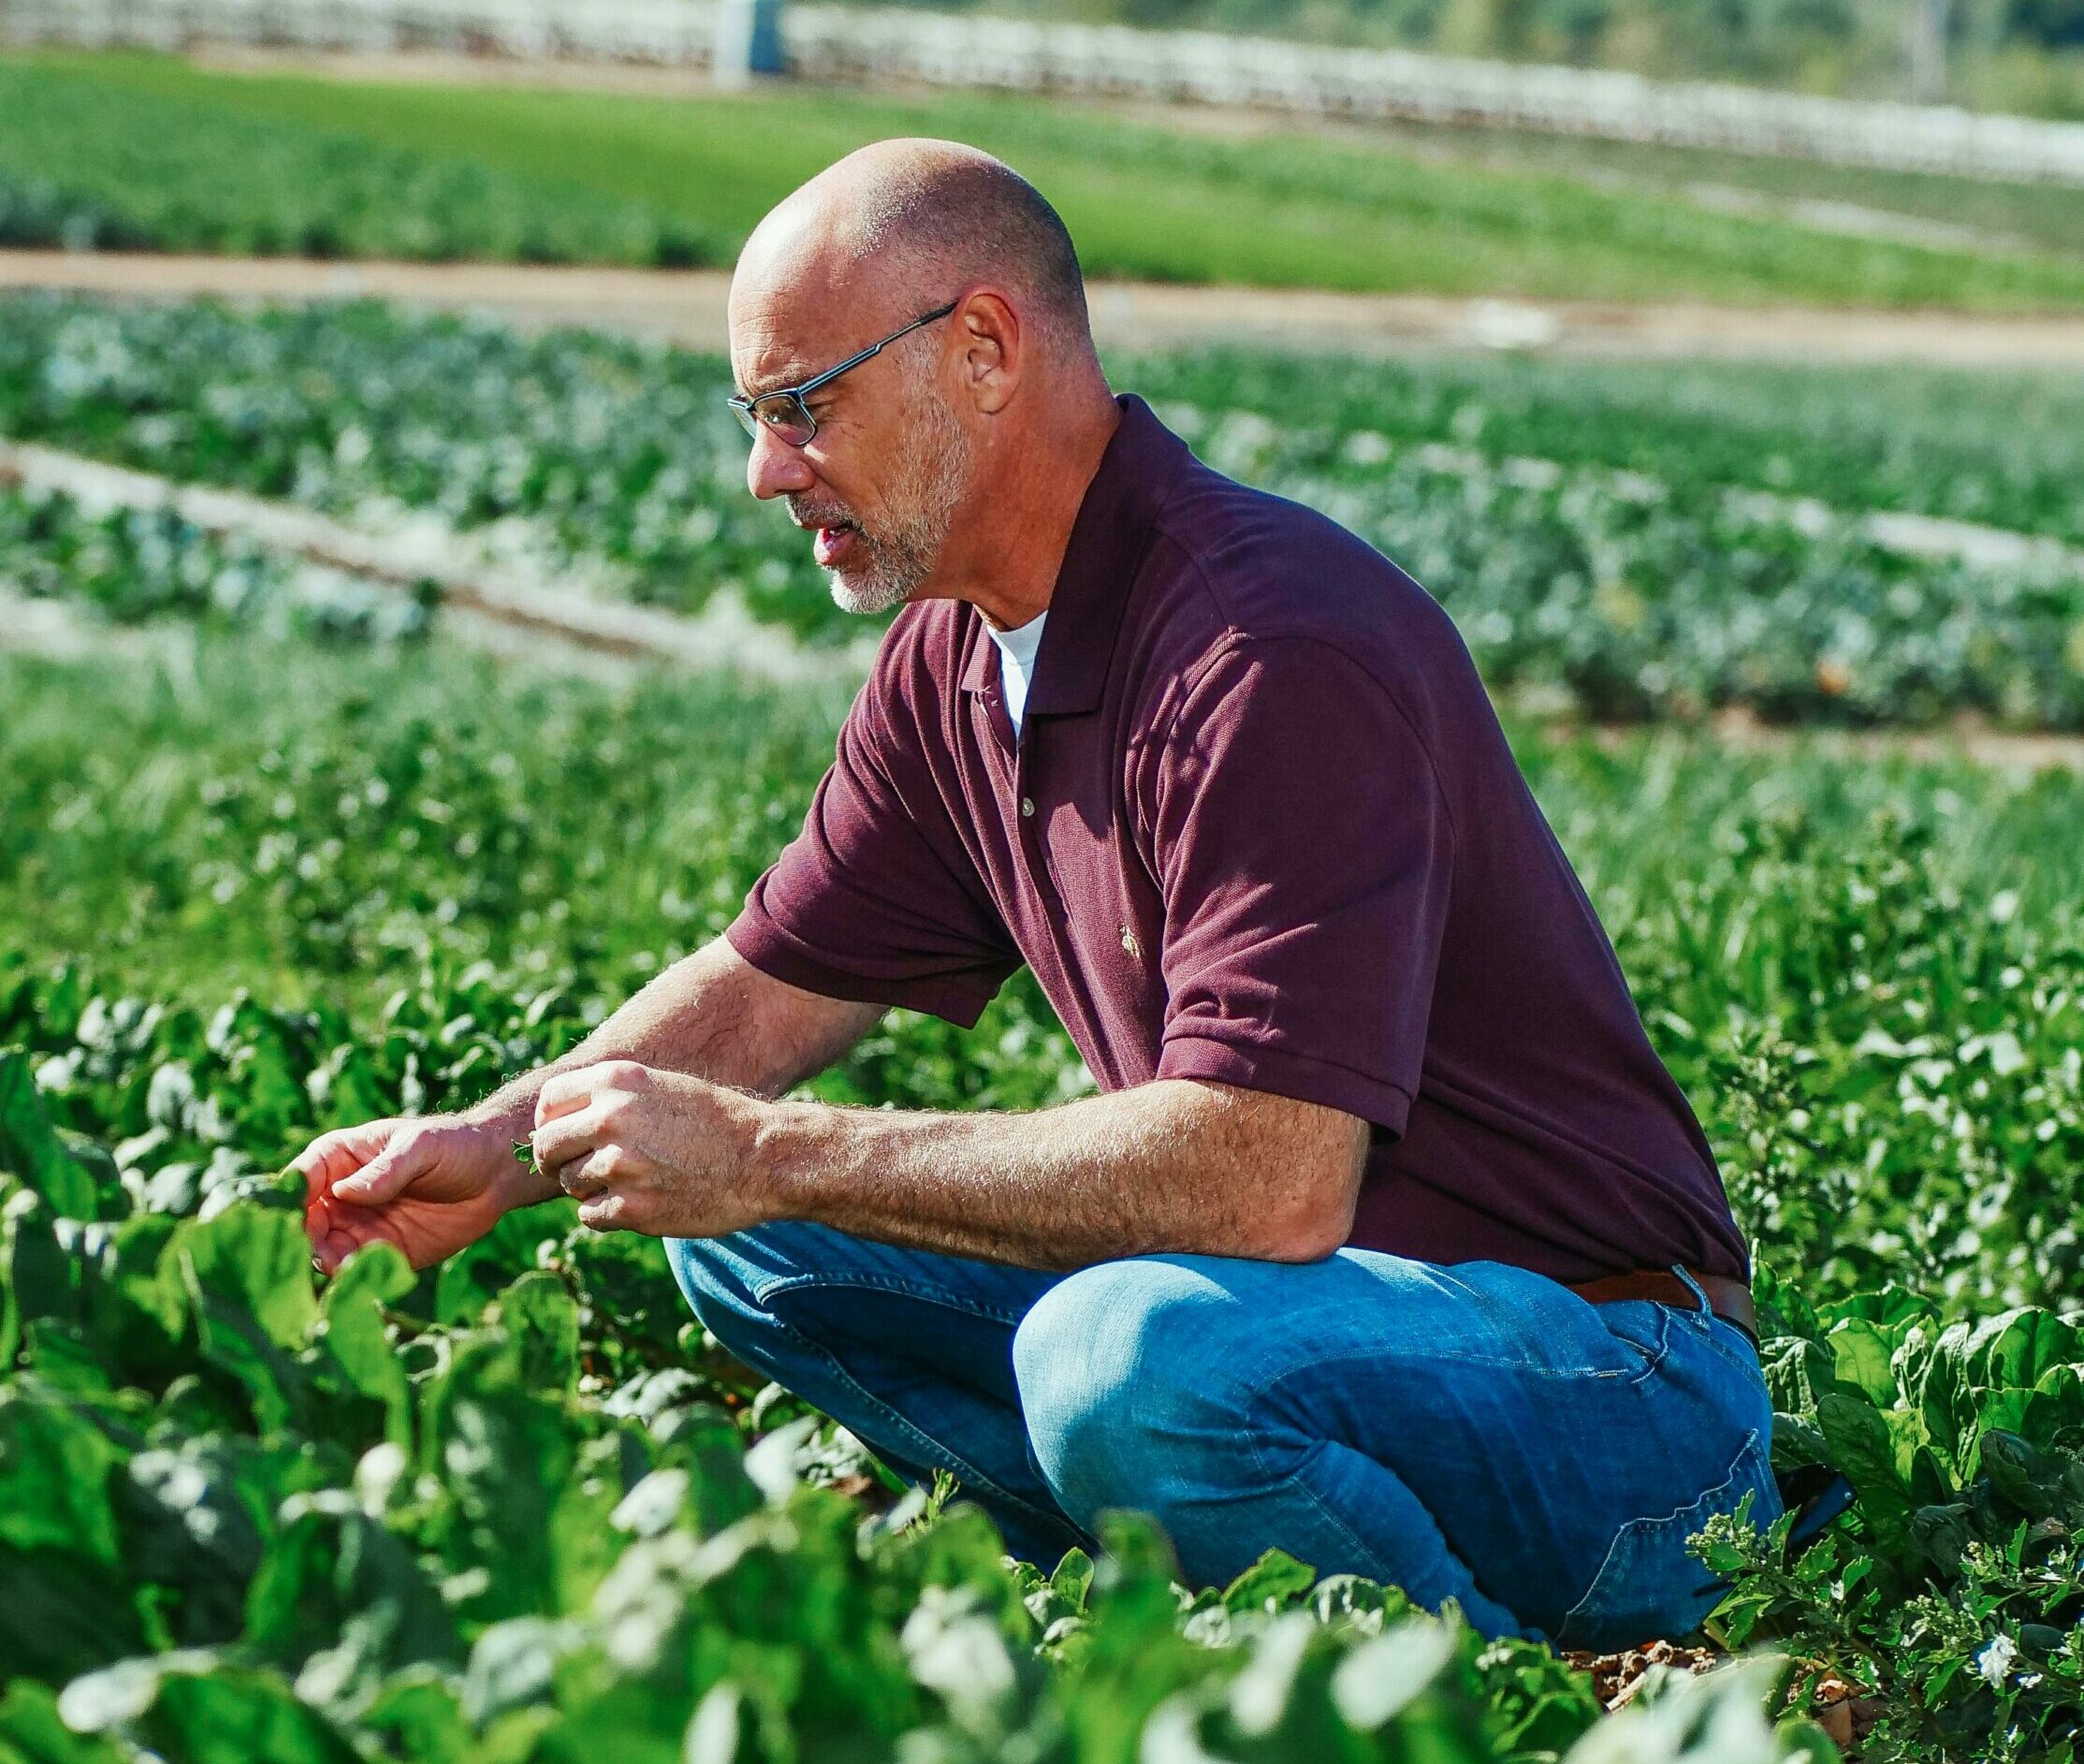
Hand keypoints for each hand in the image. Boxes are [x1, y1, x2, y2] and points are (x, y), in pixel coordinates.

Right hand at [296, 1112, 533, 1272]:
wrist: (496, 1174)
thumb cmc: (456, 1145)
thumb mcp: (422, 1146)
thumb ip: (386, 1169)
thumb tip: (343, 1193)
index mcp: (339, 1158)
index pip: (299, 1181)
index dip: (288, 1202)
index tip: (290, 1222)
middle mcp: (339, 1196)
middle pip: (303, 1223)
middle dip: (304, 1241)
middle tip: (320, 1254)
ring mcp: (358, 1226)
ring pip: (323, 1251)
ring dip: (326, 1263)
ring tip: (343, 1266)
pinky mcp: (382, 1254)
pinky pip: (355, 1271)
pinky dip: (352, 1278)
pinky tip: (363, 1278)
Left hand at [529, 1060, 768, 1238]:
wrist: (763, 1158)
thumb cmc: (714, 1121)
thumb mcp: (661, 1087)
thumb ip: (611, 1098)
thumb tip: (556, 1122)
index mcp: (617, 1081)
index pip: (549, 1102)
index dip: (550, 1123)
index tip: (564, 1137)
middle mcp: (612, 1118)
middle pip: (547, 1147)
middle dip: (556, 1161)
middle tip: (577, 1169)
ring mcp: (621, 1165)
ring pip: (568, 1183)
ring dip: (587, 1188)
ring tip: (626, 1182)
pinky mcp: (632, 1208)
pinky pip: (589, 1215)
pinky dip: (605, 1214)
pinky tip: (637, 1202)